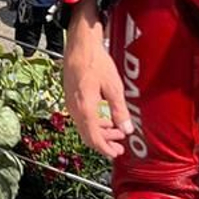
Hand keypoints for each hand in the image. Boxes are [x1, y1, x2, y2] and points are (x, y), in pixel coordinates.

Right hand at [63, 0, 131, 159]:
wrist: (79, 44)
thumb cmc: (96, 62)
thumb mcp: (113, 87)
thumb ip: (119, 110)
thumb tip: (127, 130)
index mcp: (85, 108)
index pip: (93, 138)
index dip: (105, 149)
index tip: (116, 153)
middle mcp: (75, 109)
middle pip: (87, 135)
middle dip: (104, 142)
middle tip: (119, 146)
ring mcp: (71, 103)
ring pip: (84, 126)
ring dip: (100, 131)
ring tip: (116, 131)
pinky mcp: (71, 96)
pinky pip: (82, 116)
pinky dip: (94, 121)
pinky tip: (105, 116)